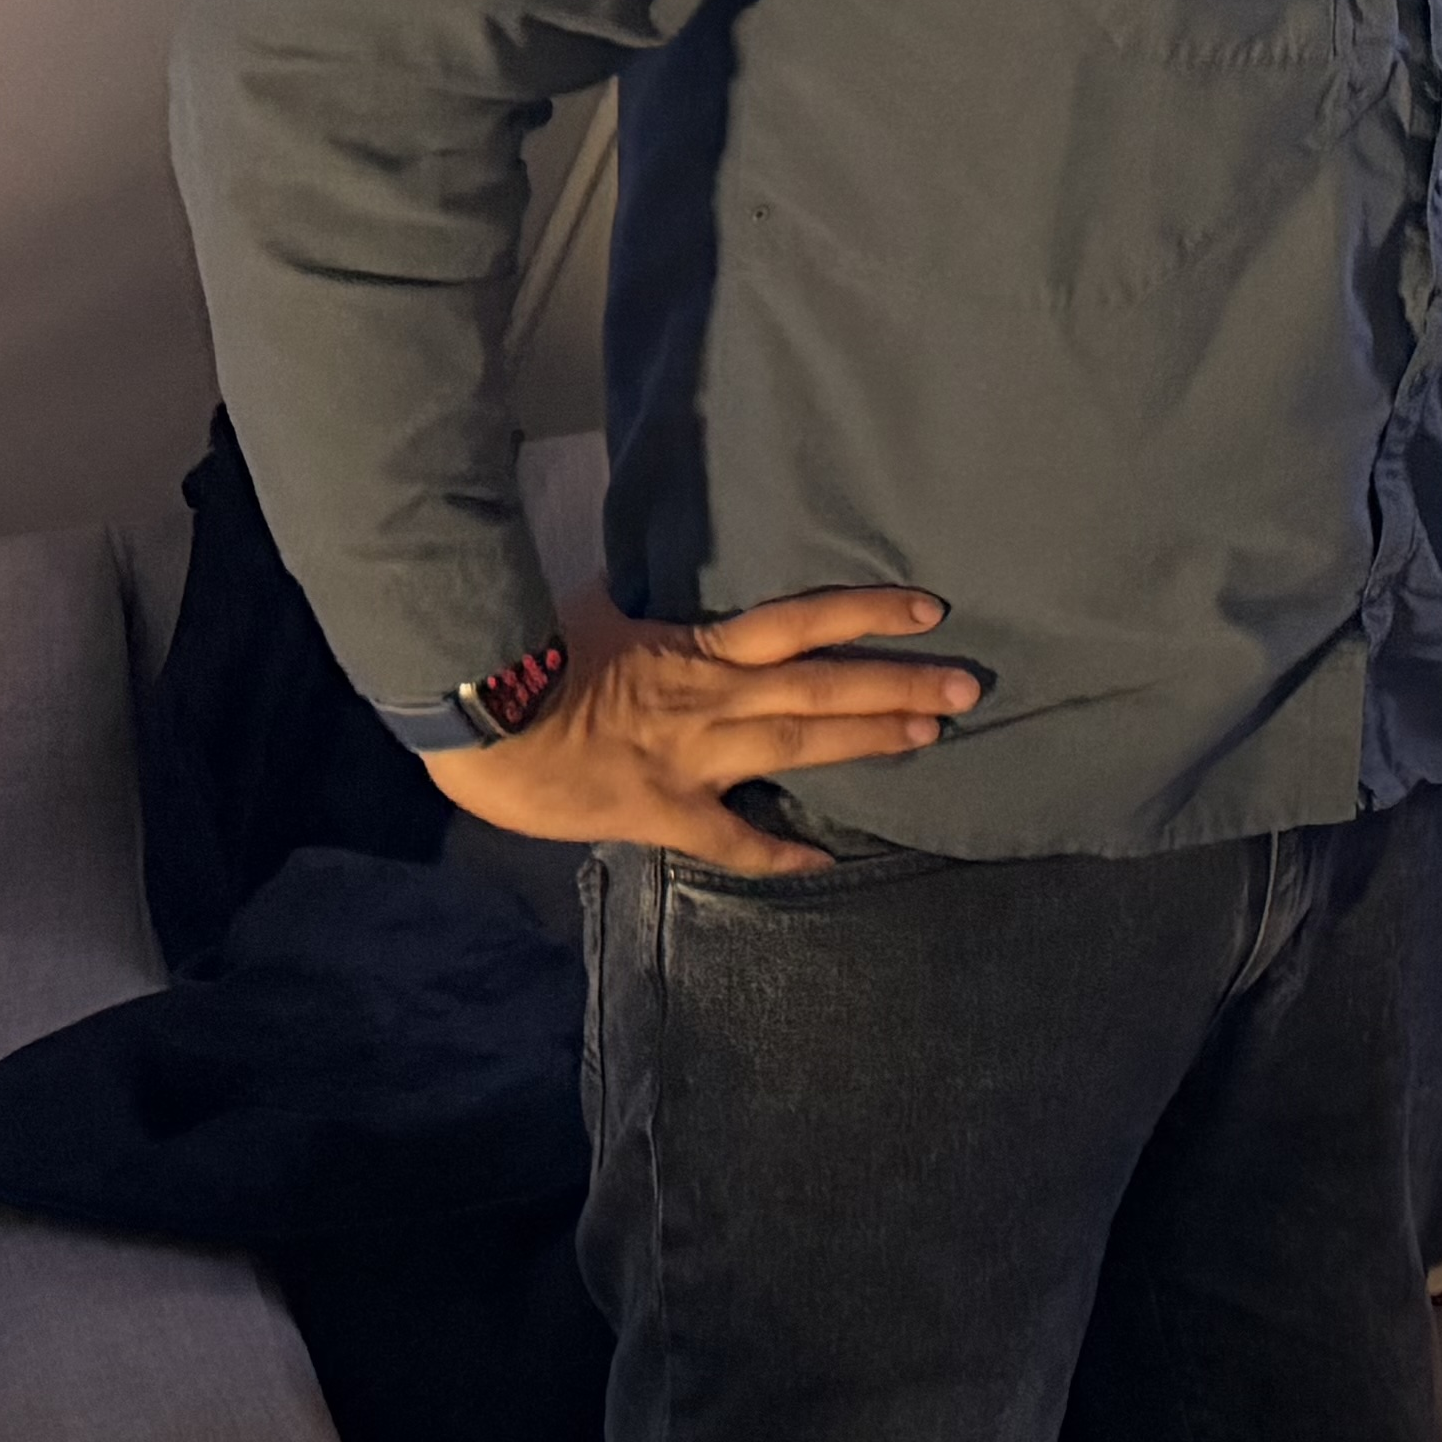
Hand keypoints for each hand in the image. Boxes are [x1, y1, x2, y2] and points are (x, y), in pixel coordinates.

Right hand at [426, 584, 979, 879]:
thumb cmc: (521, 653)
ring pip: (797, 744)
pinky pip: (728, 836)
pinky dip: (775, 850)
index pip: (799, 621)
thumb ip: (628, 602)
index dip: (865, 612)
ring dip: (866, 742)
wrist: (473, 710)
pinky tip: (823, 861)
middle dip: (897, 685)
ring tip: (931, 737)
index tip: (927, 607)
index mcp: (697, 648)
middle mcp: (713, 698)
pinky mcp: (660, 808)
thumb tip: (637, 580)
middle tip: (968, 687)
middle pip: (823, 685)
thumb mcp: (587, 608)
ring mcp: (692, 755)